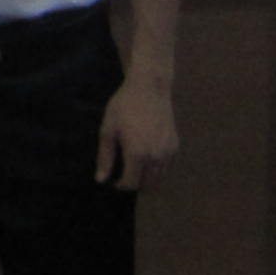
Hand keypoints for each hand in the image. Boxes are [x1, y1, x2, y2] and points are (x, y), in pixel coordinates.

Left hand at [96, 70, 176, 189]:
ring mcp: (167, 151)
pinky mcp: (174, 144)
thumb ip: (104, 157)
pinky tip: (146, 155)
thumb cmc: (124, 106)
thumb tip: (101, 180)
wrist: (149, 88)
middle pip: (146, 184)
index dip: (121, 186)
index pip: (131, 183)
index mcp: (137, 154)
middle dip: (134, 183)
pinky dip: (156, 166)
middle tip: (124, 176)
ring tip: (134, 167)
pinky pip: (166, 164)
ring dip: (146, 177)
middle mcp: (155, 156)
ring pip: (158, 177)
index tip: (114, 182)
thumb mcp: (108, 129)